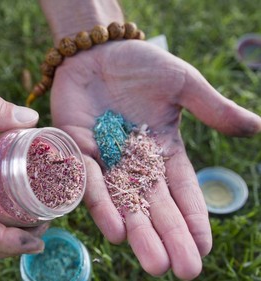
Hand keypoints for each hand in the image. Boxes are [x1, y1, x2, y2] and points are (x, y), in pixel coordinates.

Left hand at [50, 41, 260, 278]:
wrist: (97, 50)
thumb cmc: (140, 64)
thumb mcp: (182, 83)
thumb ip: (212, 108)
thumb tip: (256, 128)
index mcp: (162, 150)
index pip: (182, 190)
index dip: (193, 218)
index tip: (204, 248)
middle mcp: (133, 162)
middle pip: (153, 205)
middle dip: (168, 236)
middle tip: (184, 270)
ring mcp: (105, 158)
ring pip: (122, 202)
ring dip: (138, 232)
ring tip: (154, 262)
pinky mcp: (77, 149)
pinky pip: (88, 180)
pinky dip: (101, 204)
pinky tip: (116, 231)